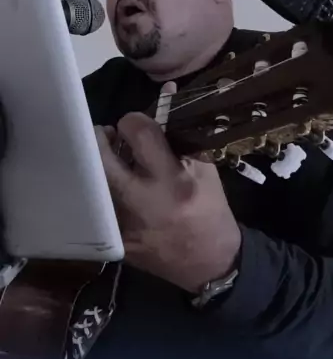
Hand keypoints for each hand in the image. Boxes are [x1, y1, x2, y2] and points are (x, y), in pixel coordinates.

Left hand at [95, 91, 240, 292]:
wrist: (209, 264)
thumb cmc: (210, 210)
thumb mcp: (205, 170)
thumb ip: (180, 136)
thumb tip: (167, 94)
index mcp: (173, 180)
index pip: (139, 134)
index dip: (133, 120)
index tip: (135, 123)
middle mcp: (144, 202)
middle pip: (102, 159)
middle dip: (100, 139)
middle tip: (107, 133)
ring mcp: (126, 225)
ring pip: (96, 183)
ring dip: (100, 165)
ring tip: (110, 157)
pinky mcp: (117, 242)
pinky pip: (102, 206)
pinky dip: (106, 191)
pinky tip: (116, 186)